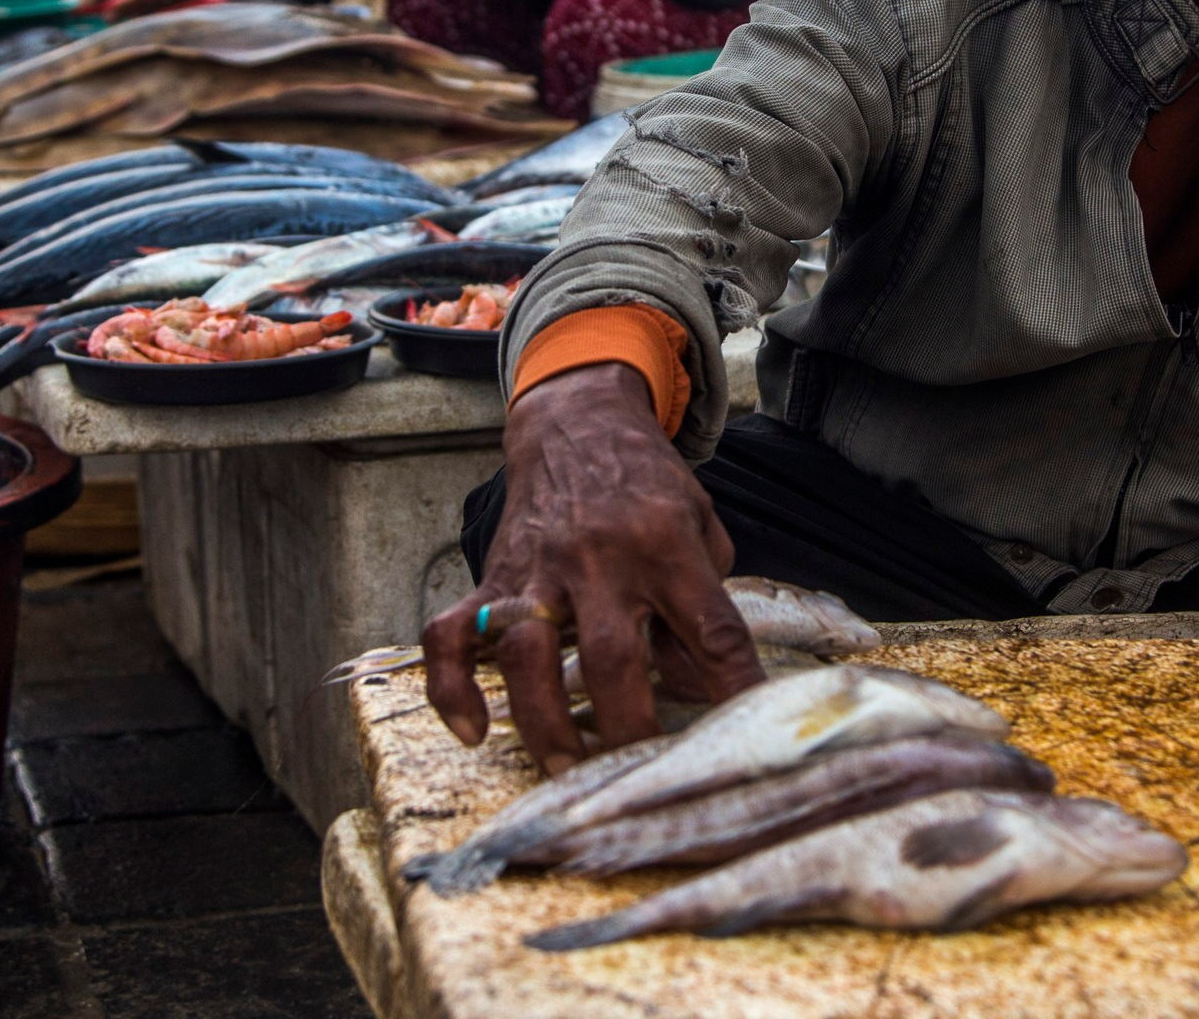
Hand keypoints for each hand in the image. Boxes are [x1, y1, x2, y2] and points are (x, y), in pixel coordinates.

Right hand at [422, 364, 766, 773]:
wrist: (576, 423)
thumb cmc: (647, 485)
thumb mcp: (699, 525)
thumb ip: (703, 602)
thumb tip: (699, 687)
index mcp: (665, 543)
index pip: (710, 627)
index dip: (734, 686)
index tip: (748, 733)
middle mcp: (599, 558)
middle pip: (612, 655)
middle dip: (628, 727)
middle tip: (639, 774)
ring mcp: (538, 569)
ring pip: (528, 654)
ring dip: (544, 720)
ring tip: (564, 769)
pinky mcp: (493, 575)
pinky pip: (453, 634)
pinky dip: (451, 685)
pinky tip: (471, 730)